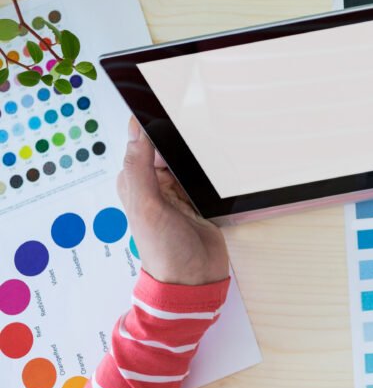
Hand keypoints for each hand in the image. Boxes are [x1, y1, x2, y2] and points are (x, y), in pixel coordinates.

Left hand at [117, 118, 228, 285]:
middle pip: (169, 145)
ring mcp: (179, 191)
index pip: (140, 140)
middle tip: (199, 128)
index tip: (172, 106)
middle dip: (183, 136)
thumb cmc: (164, 251)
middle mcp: (156, 183)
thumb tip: (136, 131)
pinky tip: (222, 164)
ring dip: (201, 153)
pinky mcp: (200, 198)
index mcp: (136, 181)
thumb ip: (139, 168)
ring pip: (190, 157)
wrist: (195, 281)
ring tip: (214, 148)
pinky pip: (206, 172)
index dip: (152, 123)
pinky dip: (214, 168)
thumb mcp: (147, 207)